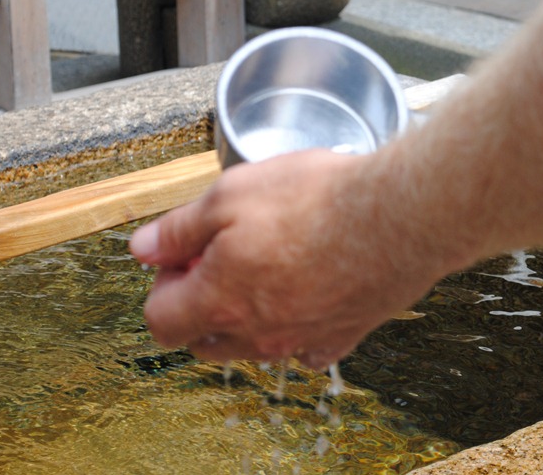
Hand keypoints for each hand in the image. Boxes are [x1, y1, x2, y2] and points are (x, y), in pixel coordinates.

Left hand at [129, 149, 443, 368]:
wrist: (399, 216)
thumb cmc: (317, 200)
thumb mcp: (230, 195)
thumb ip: (179, 229)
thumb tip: (143, 249)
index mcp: (219, 300)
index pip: (161, 320)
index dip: (163, 284)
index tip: (184, 254)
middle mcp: (258, 333)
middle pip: (204, 340)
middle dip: (200, 302)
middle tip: (224, 255)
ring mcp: (303, 340)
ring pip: (254, 345)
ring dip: (247, 314)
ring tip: (270, 263)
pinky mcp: (344, 336)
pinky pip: (308, 346)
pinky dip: (298, 325)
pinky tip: (309, 289)